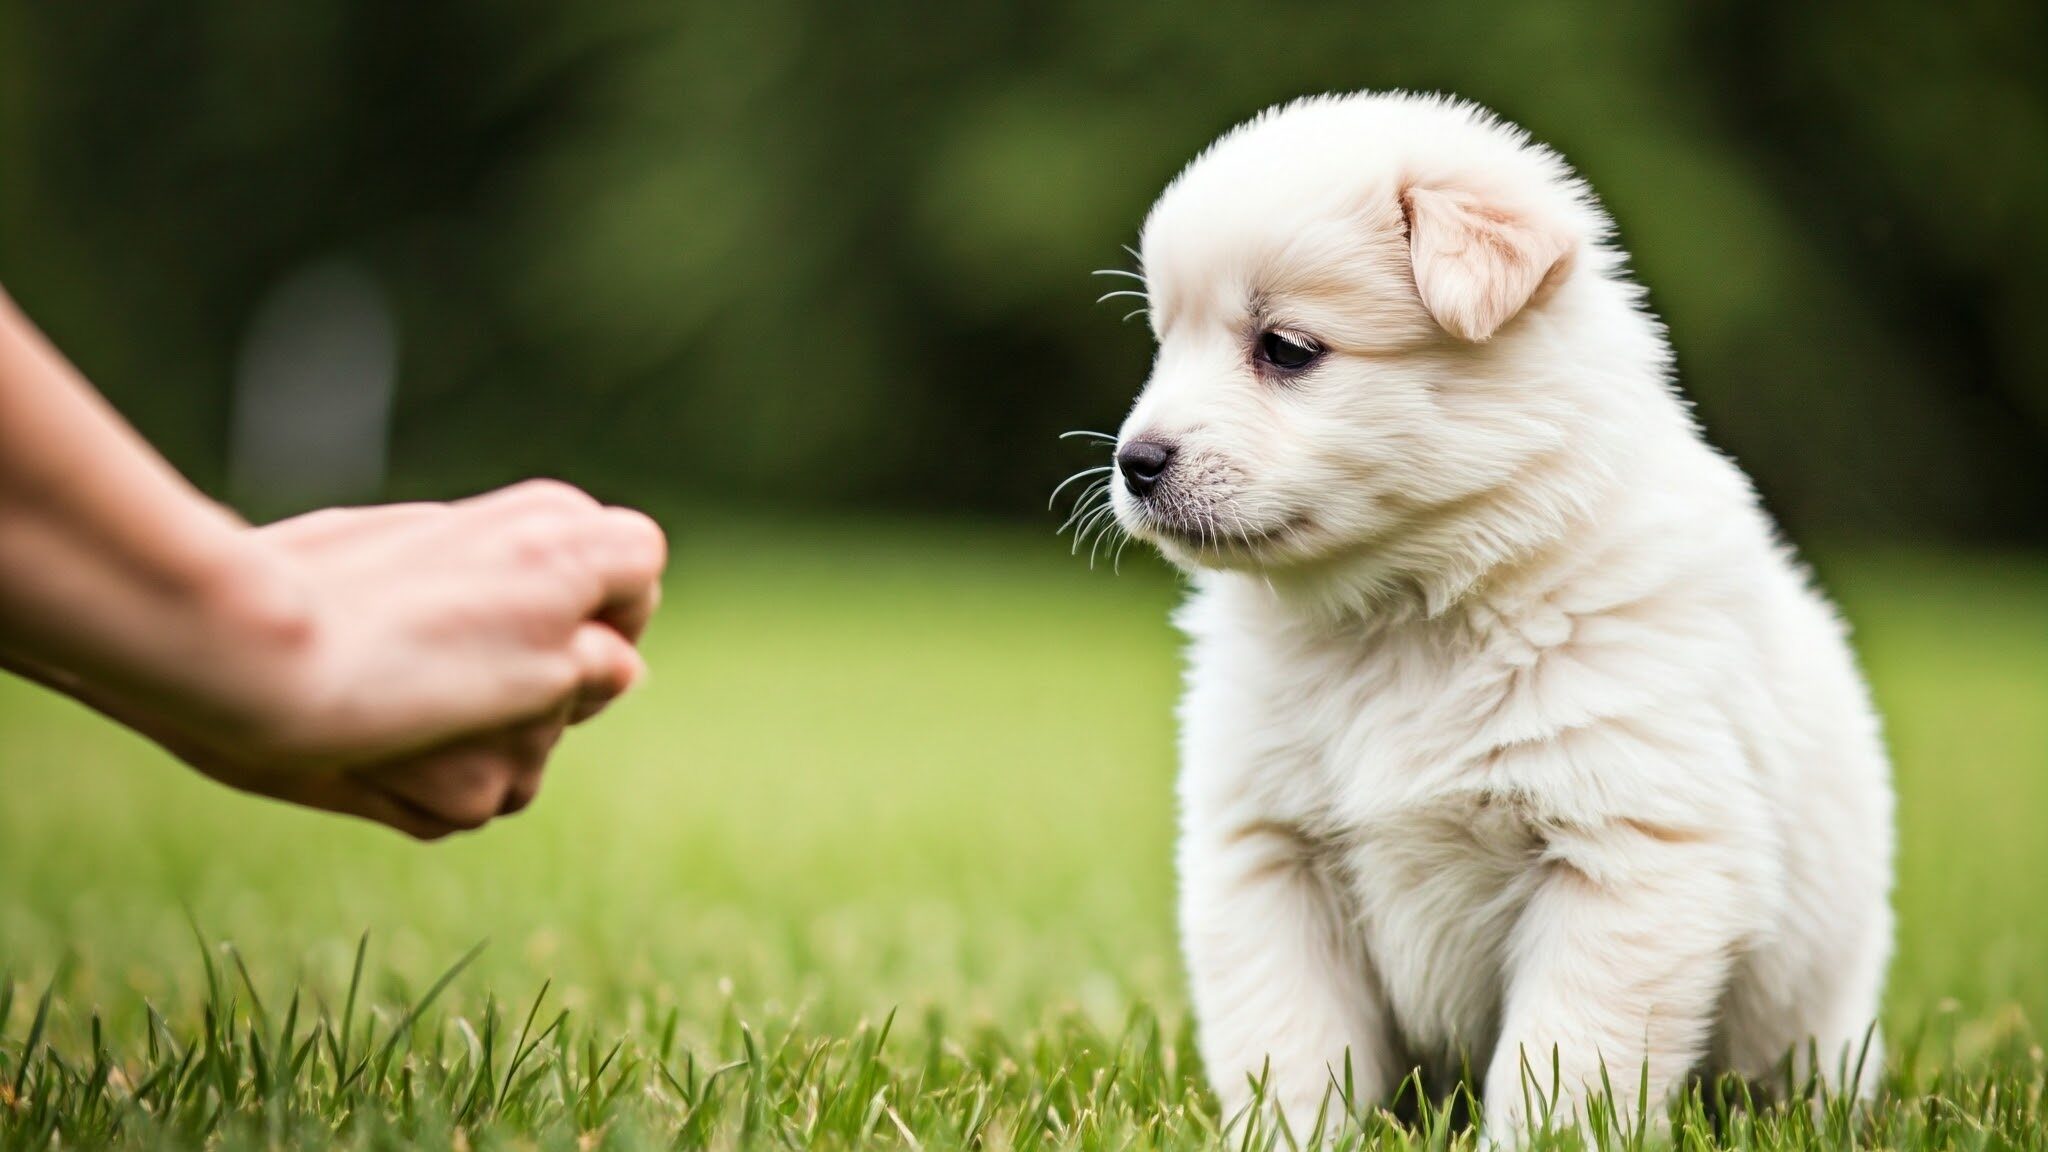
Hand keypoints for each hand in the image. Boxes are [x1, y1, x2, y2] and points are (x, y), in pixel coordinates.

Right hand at [58, 481, 666, 838]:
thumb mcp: (418, 547)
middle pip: (610, 674)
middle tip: (441, 672)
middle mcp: (569, 612)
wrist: (220, 643)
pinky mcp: (496, 778)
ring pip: (537, 753)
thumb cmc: (290, 579)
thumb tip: (620, 666)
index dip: (601, 603)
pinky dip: (432, 793)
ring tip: (377, 708)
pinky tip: (365, 754)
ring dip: (480, 748)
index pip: (639, 568)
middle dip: (551, 685)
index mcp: (555, 529)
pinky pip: (481, 804)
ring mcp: (540, 703)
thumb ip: (522, 586)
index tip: (539, 615)